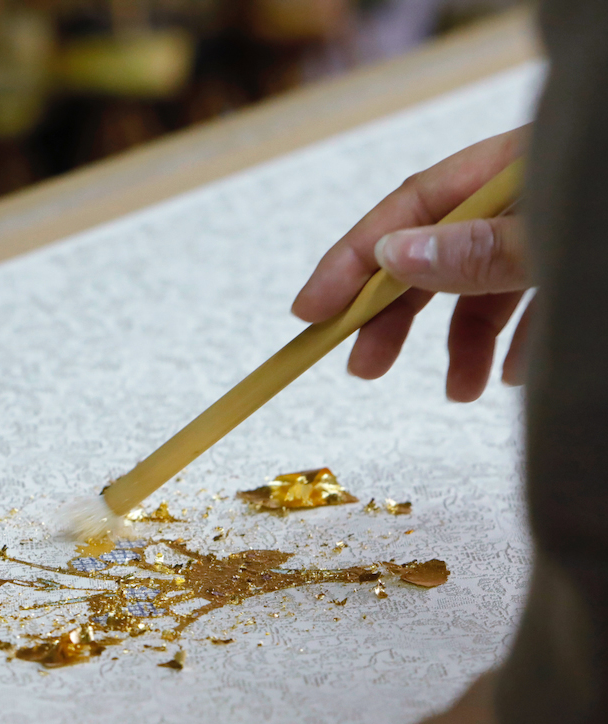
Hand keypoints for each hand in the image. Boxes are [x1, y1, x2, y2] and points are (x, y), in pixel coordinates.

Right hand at [292, 129, 530, 401]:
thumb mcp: (554, 238)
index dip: (353, 260)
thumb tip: (392, 255)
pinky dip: (517, 340)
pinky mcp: (578, 262)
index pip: (409, 207)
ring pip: (484, 282)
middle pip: (436, 250)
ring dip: (463, 339)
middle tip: (364, 366)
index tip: (312, 311)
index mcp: (512, 167)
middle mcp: (525, 195)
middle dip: (397, 313)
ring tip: (461, 390)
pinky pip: (533, 299)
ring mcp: (555, 228)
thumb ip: (480, 249)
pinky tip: (514, 372)